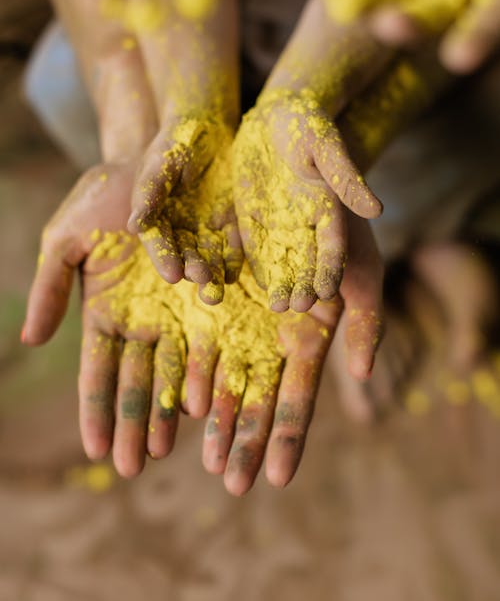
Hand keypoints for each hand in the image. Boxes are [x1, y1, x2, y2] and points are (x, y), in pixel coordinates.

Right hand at [129, 115, 242, 303]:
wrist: (209, 128)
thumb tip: (133, 227)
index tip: (172, 276)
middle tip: (203, 287)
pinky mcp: (229, 222)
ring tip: (217, 290)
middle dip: (194, 271)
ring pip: (209, 254)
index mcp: (155, 217)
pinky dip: (234, 257)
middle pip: (185, 255)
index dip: (164, 258)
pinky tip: (235, 271)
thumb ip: (149, 194)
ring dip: (213, 272)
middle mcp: (179, 228)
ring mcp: (205, 227)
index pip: (159, 242)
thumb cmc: (176, 142)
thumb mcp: (160, 164)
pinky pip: (232, 243)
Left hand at [200, 215, 383, 495]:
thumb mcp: (360, 265)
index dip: (287, 434)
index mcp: (310, 330)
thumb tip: (363, 376)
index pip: (299, 392)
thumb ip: (366, 319)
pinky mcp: (211, 281)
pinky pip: (195, 327)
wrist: (295, 155)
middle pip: (257, 392)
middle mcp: (272, 328)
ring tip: (197, 454)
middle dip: (245, 437)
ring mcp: (240, 307)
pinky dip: (188, 363)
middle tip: (230, 484)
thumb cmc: (337, 213)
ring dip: (213, 413)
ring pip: (223, 370)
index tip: (276, 481)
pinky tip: (179, 396)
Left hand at [233, 88, 381, 312]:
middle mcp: (304, 224)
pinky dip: (249, 264)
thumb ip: (347, 178)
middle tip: (296, 307)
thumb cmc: (309, 124)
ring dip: (278, 283)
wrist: (275, 114)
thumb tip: (377, 209)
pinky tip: (246, 283)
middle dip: (303, 285)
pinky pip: (250, 247)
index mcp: (328, 210)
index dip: (331, 269)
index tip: (328, 292)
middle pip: (307, 262)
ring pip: (279, 261)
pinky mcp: (251, 219)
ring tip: (275, 305)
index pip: (334, 247)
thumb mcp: (328, 147)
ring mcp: (277, 224)